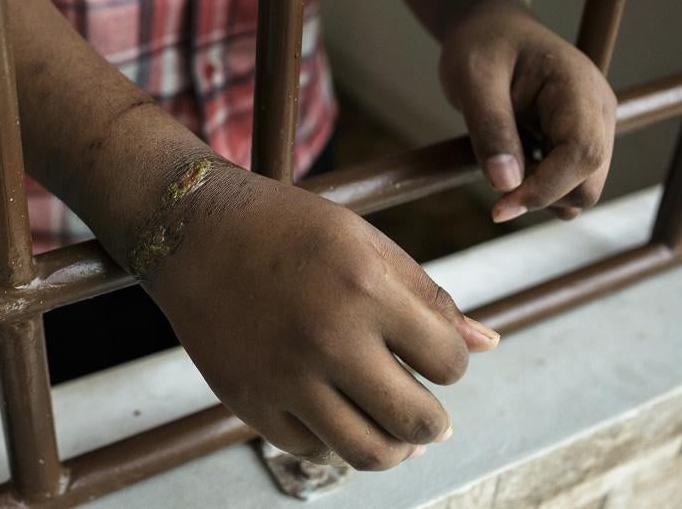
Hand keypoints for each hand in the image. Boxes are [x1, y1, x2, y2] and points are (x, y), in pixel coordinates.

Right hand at [143, 168, 499, 469]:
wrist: (194, 231)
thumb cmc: (288, 229)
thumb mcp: (365, 242)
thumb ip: (427, 296)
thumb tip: (488, 344)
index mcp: (368, 290)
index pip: (449, 363)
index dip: (449, 361)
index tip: (430, 353)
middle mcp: (329, 339)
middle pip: (417, 423)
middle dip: (433, 423)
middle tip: (426, 413)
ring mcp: (284, 376)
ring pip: (367, 453)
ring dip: (393, 448)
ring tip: (393, 432)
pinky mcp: (248, 400)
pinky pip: (310, 447)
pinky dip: (331, 438)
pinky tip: (333, 412)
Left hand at [438, 0, 616, 221]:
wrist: (490, 29)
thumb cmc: (481, 45)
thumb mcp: (472, 79)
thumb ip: (489, 129)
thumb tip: (504, 185)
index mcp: (579, 89)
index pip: (583, 154)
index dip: (544, 189)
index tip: (500, 206)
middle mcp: (597, 112)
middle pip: (588, 183)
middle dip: (541, 195)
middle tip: (494, 176)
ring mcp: (593, 128)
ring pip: (581, 190)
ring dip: (540, 194)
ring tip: (502, 160)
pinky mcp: (578, 141)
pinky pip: (567, 183)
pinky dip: (539, 187)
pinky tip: (512, 161)